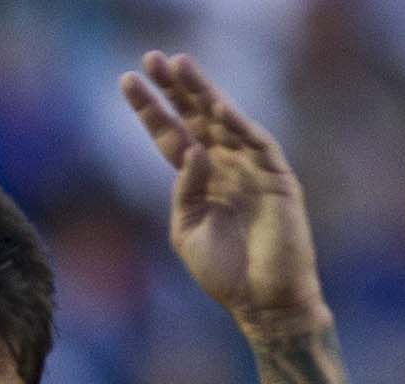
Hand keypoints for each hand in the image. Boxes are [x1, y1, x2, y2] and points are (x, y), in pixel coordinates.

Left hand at [121, 53, 323, 333]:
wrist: (265, 304)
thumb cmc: (226, 275)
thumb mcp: (188, 232)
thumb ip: (184, 192)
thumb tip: (191, 151)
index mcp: (199, 180)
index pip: (170, 135)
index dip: (150, 109)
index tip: (127, 80)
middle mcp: (225, 166)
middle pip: (195, 117)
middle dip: (174, 88)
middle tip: (151, 57)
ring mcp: (252, 169)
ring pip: (224, 120)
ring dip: (203, 92)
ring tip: (180, 65)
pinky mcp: (277, 178)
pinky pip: (257, 143)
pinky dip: (238, 124)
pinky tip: (217, 106)